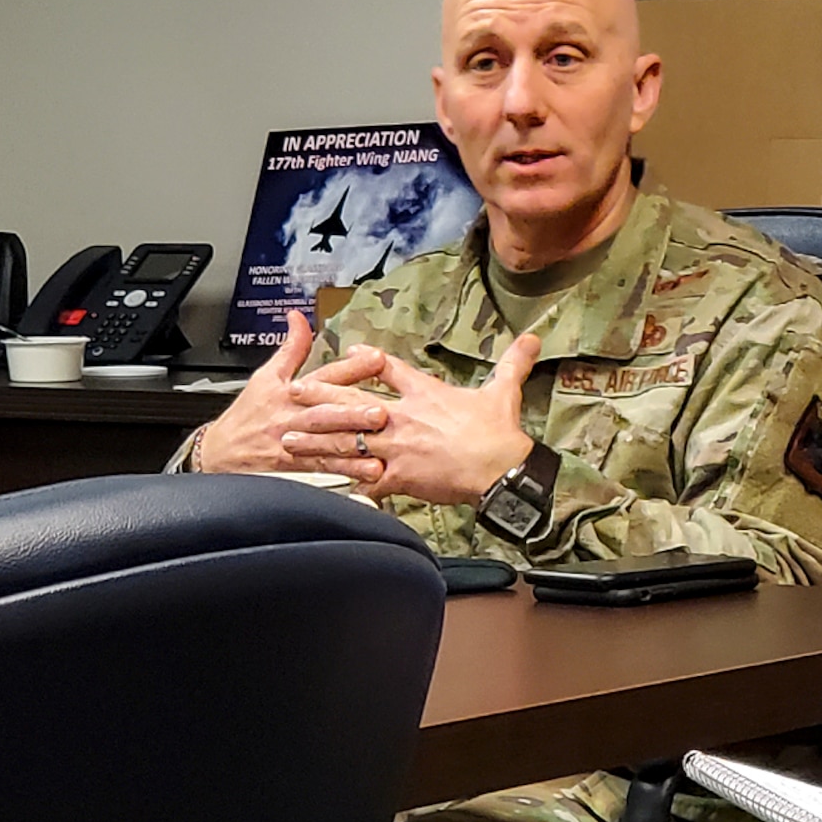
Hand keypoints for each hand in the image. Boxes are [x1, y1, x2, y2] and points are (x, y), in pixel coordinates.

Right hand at [196, 311, 386, 479]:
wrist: (218, 454)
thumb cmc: (247, 415)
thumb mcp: (265, 376)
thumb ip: (291, 347)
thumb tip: (298, 317)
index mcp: (291, 392)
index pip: (324, 376)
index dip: (350, 367)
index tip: (378, 359)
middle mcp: (294, 416)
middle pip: (326, 412)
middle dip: (353, 411)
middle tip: (381, 410)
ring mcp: (295, 443)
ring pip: (327, 441)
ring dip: (354, 441)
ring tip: (380, 439)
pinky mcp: (294, 466)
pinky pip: (324, 467)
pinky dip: (348, 469)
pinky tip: (371, 470)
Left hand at [279, 333, 539, 503]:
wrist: (500, 469)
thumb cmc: (499, 432)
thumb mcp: (504, 391)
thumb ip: (513, 363)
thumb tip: (532, 337)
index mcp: (425, 392)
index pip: (388, 370)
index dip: (365, 359)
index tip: (346, 352)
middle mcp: (403, 416)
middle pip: (352, 402)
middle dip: (319, 397)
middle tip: (294, 393)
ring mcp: (396, 447)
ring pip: (346, 441)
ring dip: (316, 440)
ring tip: (289, 439)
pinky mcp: (397, 476)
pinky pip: (363, 479)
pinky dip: (343, 483)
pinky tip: (322, 484)